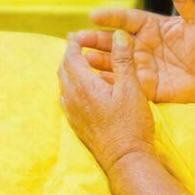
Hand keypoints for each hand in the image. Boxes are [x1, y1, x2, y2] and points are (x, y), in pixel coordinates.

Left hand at [59, 32, 154, 173]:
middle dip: (69, 55)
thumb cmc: (130, 124)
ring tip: (79, 64)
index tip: (78, 35)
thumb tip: (118, 35)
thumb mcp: (131, 87)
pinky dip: (71, 88)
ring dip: (69, 71)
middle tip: (76, 46)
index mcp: (84, 85)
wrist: (125, 159)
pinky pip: (67, 100)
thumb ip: (123, 60)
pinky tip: (80, 90)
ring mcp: (72, 113)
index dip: (73, 43)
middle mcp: (72, 98)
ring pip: (63, 85)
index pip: (70, 57)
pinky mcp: (76, 124)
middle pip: (63, 69)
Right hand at [72, 0, 194, 103]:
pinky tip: (93, 81)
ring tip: (80, 58)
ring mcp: (142, 66)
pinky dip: (108, 82)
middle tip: (75, 38)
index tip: (94, 15)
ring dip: (96, 60)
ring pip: (114, 62)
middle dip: (93, 40)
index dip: (110, 17)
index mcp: (151, 27)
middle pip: (113, 41)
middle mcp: (142, 46)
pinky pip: (124, 84)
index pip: (126, 19)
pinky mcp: (146, 86)